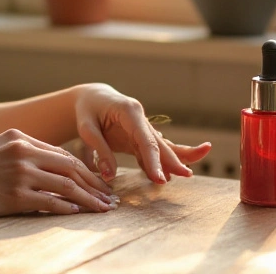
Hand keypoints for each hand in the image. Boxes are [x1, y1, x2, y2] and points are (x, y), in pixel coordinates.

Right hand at [0, 129, 118, 217]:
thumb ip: (22, 152)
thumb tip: (51, 167)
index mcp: (19, 137)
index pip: (60, 153)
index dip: (83, 169)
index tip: (97, 181)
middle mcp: (23, 152)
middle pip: (70, 167)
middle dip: (94, 183)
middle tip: (110, 197)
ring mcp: (20, 174)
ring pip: (66, 185)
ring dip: (88, 198)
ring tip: (103, 208)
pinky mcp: (16, 196)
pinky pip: (50, 203)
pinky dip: (68, 208)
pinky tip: (78, 213)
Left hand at [74, 84, 211, 184]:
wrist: (90, 98)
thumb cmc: (87, 110)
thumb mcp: (87, 128)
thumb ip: (100, 150)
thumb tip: (109, 176)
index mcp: (128, 111)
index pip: (144, 139)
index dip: (154, 160)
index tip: (160, 177)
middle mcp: (140, 118)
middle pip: (158, 142)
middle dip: (173, 160)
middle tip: (186, 175)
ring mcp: (142, 127)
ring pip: (161, 146)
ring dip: (175, 159)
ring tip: (188, 173)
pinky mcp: (139, 136)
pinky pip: (152, 150)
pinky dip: (162, 161)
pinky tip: (171, 173)